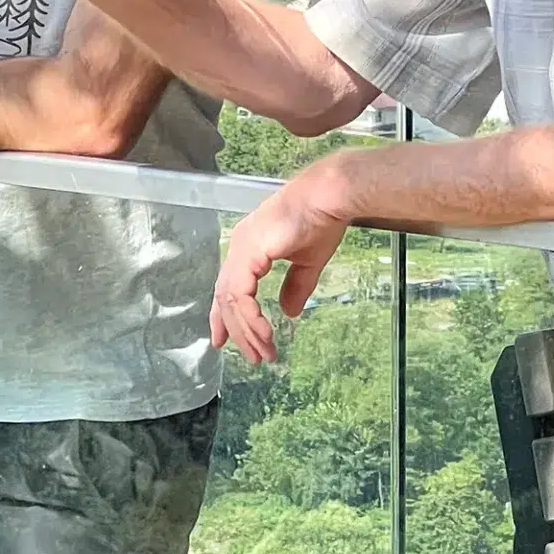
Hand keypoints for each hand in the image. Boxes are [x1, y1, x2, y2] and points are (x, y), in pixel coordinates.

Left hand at [212, 167, 353, 363]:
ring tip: (263, 352)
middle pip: (226, 298)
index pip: (229, 287)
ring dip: (247, 330)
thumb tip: (289, 311)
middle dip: (237, 331)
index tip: (224, 340)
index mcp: (250, 246)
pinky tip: (264, 333)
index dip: (225, 316)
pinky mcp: (249, 252)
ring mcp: (242, 248)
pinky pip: (241, 294)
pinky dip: (250, 317)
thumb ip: (296, 286)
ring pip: (231, 300)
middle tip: (253, 356)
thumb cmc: (321, 219)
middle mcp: (240, 246)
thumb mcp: (307, 261)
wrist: (329, 196)